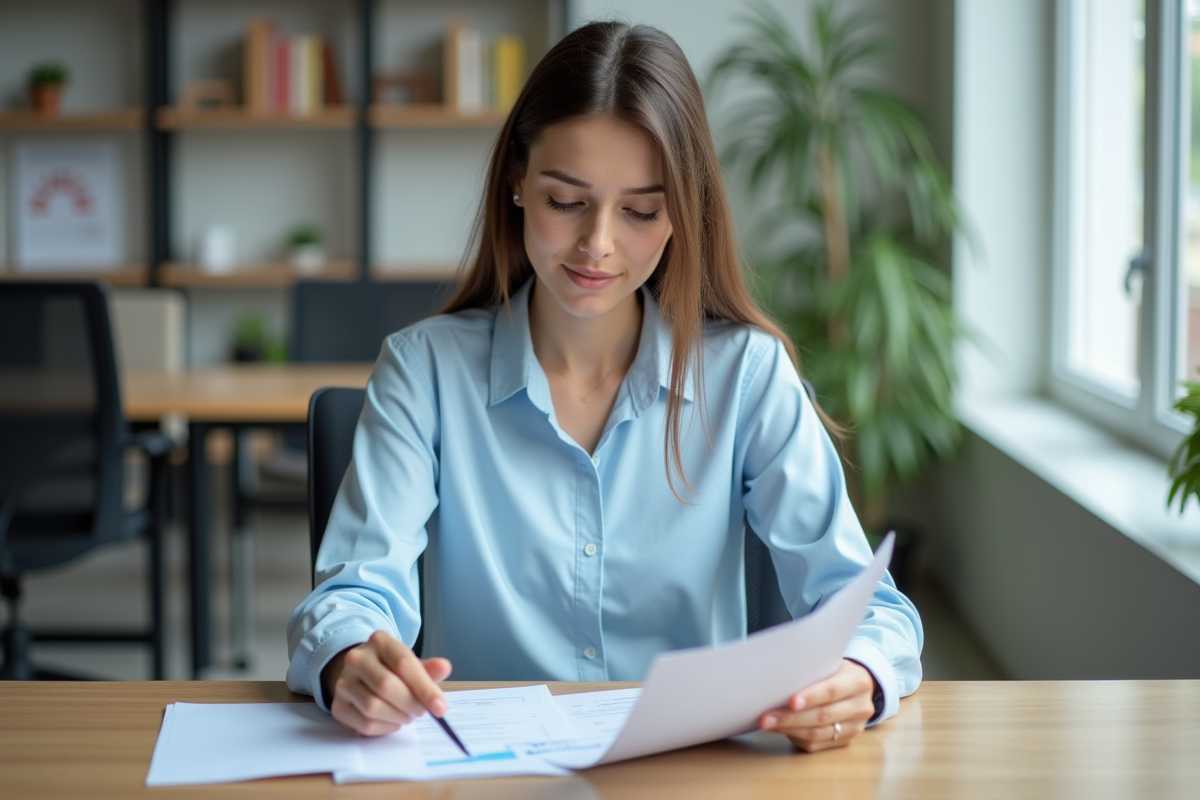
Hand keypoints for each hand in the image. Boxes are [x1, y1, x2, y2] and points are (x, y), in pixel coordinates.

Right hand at [321, 630, 452, 736]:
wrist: (362, 675)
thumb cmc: (392, 669)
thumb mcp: (411, 664)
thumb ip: (428, 669)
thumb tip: (444, 667)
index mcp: (379, 641)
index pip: (404, 663)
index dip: (424, 688)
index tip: (440, 707)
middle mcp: (356, 658)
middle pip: (386, 686)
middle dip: (410, 704)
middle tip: (422, 712)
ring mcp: (343, 682)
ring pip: (373, 707)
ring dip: (398, 717)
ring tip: (407, 715)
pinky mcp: (338, 706)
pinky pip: (364, 724)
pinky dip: (385, 728)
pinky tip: (393, 721)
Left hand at [758, 659, 876, 751]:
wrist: (858, 687)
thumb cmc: (836, 671)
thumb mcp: (830, 662)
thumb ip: (812, 670)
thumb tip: (777, 679)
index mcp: (857, 682)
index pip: (832, 691)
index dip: (811, 697)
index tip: (790, 701)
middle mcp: (860, 706)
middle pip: (822, 716)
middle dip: (791, 718)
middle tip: (766, 717)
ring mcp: (855, 727)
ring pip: (818, 733)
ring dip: (789, 730)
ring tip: (767, 724)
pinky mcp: (845, 742)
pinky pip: (816, 745)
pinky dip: (795, 737)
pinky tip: (780, 730)